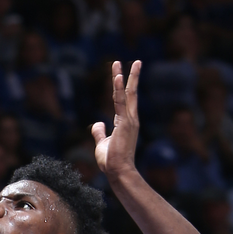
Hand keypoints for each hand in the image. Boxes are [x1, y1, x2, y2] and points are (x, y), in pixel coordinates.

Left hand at [92, 61, 140, 180]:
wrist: (118, 171)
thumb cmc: (111, 160)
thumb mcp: (102, 143)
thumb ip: (100, 132)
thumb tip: (98, 122)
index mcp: (126, 122)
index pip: (125, 100)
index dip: (123, 86)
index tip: (122, 73)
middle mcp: (130, 119)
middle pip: (131, 93)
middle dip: (132, 76)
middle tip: (134, 61)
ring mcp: (129, 120)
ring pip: (126, 94)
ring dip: (123, 77)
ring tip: (118, 63)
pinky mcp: (125, 123)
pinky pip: (121, 102)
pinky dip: (119, 88)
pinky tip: (117, 76)